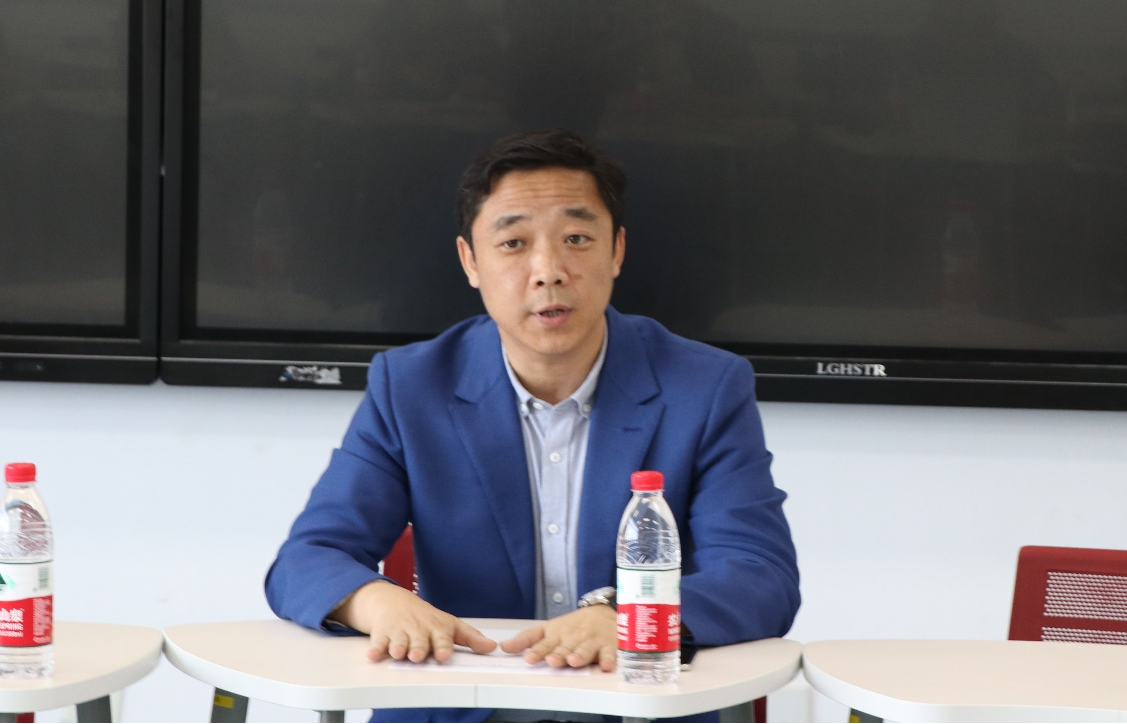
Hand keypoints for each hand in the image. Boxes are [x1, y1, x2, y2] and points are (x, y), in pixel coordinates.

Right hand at [334, 580, 496, 662]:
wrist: (395, 602)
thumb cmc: (427, 619)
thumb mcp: (450, 625)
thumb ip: (470, 638)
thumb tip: (493, 647)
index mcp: (436, 629)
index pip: (441, 638)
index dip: (442, 646)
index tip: (443, 654)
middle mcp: (418, 630)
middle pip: (418, 641)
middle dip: (418, 647)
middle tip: (418, 655)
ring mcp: (400, 632)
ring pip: (399, 641)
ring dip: (398, 647)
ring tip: (397, 652)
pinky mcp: (382, 633)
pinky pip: (378, 642)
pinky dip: (375, 648)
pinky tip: (373, 655)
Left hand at [500, 604, 616, 670]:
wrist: (603, 613)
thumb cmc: (572, 626)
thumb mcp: (548, 629)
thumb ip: (526, 640)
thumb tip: (503, 647)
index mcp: (557, 635)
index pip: (545, 644)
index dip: (537, 651)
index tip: (529, 658)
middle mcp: (573, 638)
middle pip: (565, 648)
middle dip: (558, 654)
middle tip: (552, 660)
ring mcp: (590, 642)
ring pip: (585, 650)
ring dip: (580, 655)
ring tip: (573, 661)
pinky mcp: (608, 646)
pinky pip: (609, 653)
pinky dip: (608, 659)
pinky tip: (605, 665)